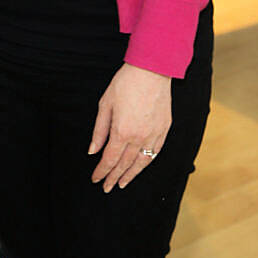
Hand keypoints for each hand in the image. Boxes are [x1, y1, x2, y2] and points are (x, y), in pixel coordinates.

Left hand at [88, 62, 171, 191]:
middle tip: (107, 187)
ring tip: (122, 183)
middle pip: (124, 164)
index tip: (96, 179)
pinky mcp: (164, 130)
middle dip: (114, 177)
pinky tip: (140, 166)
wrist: (151, 70)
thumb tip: (93, 151)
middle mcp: (139, 137)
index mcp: (121, 131)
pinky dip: (146, 163)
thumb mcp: (105, 104)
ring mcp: (154, 135)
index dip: (102, 171)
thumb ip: (99, 131)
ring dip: (131, 175)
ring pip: (142, 163)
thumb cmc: (125, 83)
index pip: (110, 159)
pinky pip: (155, 152)